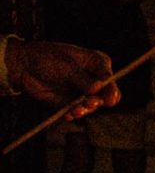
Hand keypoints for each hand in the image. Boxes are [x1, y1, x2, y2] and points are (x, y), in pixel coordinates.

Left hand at [6, 40, 120, 115]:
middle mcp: (94, 79)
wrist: (25, 67)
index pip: (110, 78)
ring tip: (74, 110)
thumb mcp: (66, 65)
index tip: (109, 98)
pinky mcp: (73, 103)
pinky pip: (78, 112)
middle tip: (89, 103)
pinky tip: (68, 114)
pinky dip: (74, 114)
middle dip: (98, 101)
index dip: (111, 89)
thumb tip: (98, 88)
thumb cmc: (47, 58)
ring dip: (85, 109)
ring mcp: (84, 93)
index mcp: (97, 64)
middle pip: (106, 95)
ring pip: (93, 106)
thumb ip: (82, 79)